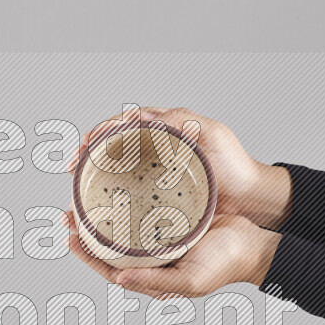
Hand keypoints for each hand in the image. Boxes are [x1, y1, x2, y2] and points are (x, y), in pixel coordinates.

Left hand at [65, 214, 281, 297]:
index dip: (87, 256)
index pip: (109, 268)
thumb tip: (118, 279)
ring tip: (85, 195)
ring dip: (104, 212)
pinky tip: (120, 183)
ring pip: (124, 225)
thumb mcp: (190, 280)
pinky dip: (129, 198)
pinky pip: (144, 208)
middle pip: (110, 244)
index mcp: (152, 275)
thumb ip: (155, 282)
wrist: (254, 245)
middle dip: (87, 231)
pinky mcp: (173, 216)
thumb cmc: (224, 267)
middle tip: (68, 212)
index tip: (70, 238)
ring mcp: (161, 237)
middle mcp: (152, 256)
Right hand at [67, 106, 292, 229]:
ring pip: (118, 170)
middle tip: (72, 166)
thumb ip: (183, 121)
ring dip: (95, 176)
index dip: (100, 131)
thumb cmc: (235, 165)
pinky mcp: (161, 195)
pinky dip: (112, 196)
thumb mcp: (212, 134)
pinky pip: (131, 192)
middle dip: (88, 153)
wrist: (251, 197)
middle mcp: (157, 150)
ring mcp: (157, 173)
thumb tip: (150, 117)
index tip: (85, 143)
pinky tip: (100, 206)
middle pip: (114, 146)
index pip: (124, 124)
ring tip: (77, 188)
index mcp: (165, 130)